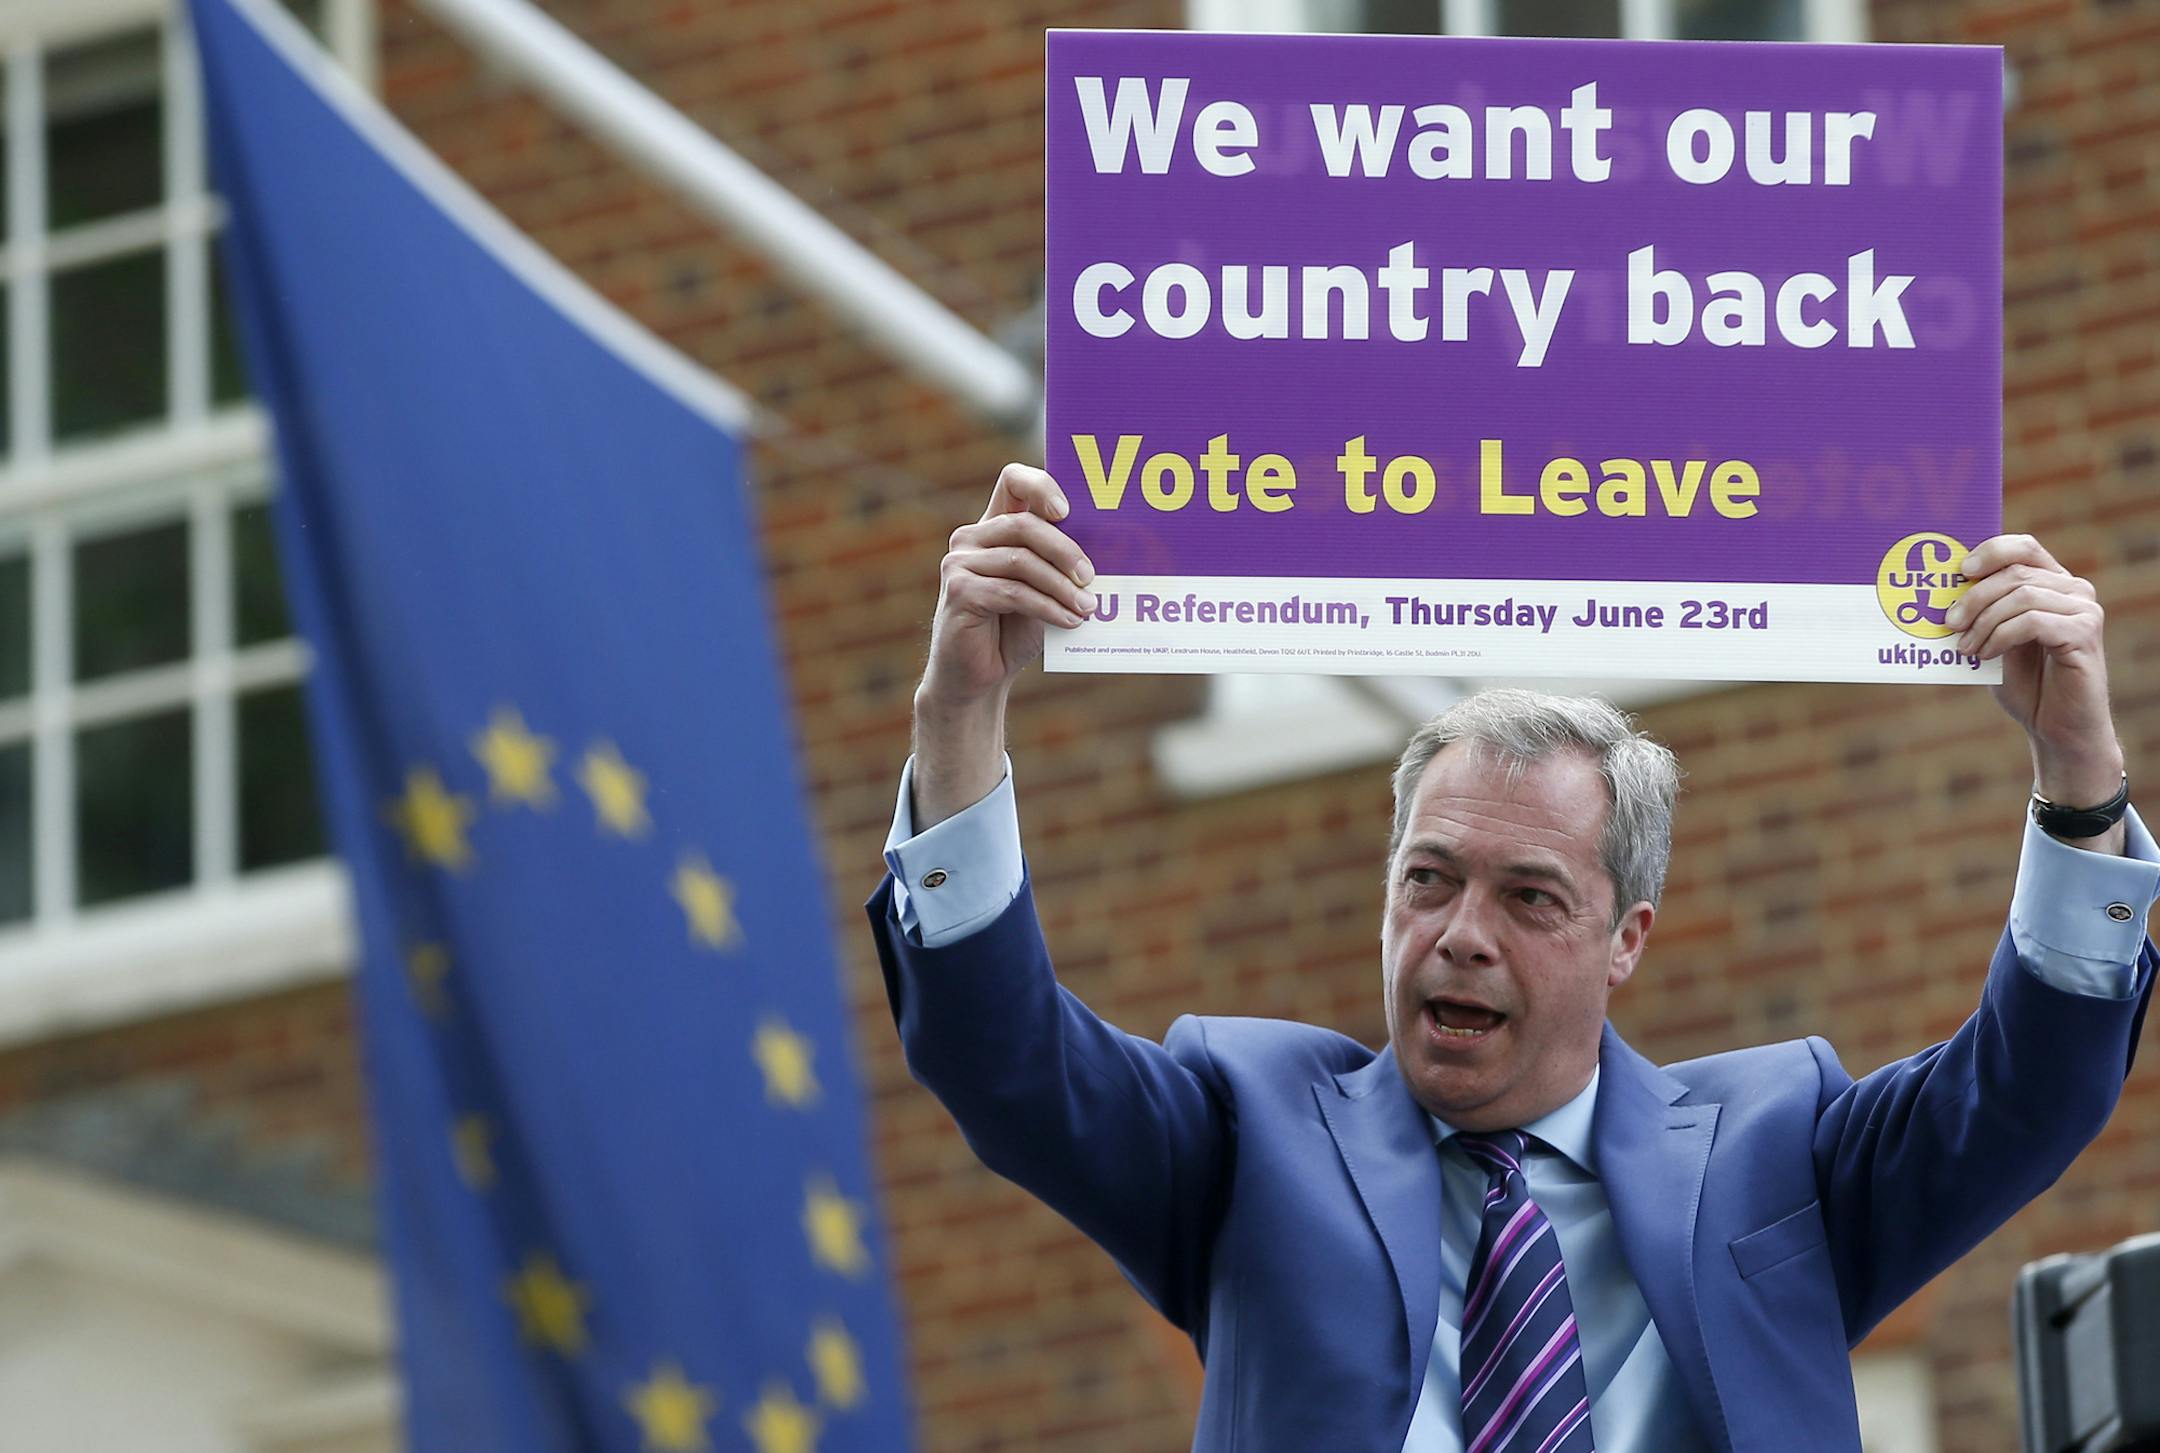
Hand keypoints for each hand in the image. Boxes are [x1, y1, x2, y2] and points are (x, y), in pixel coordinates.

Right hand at [911, 465, 1094, 826]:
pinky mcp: (959, 592)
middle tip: (1093, 578)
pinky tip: (1069, 622)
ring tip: (1089, 609)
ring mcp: (959, 564)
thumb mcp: (1043, 590)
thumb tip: (1114, 550)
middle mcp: (971, 539)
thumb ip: (1060, 565)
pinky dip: (1047, 608)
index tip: (1067, 510)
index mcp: (993, 527)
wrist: (979, 677)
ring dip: (1061, 586)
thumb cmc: (1014, 630)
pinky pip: (1013, 593)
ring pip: (1021, 562)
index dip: (1041, 485)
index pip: (1013, 480)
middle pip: (1023, 525)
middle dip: (1064, 549)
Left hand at [1951, 535, 2125, 843]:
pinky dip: (2001, 636)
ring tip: (1965, 648)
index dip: (1991, 551)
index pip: (2023, 547)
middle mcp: (2073, 591)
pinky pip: (2033, 621)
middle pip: (2014, 574)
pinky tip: (1986, 655)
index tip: (1960, 570)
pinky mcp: (2085, 633)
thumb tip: (1935, 592)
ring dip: (1984, 622)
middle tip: (1947, 623)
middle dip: (1973, 597)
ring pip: (2021, 596)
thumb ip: (1980, 614)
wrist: (2055, 727)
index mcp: (2052, 583)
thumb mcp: (1993, 641)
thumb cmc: (2023, 682)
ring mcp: (2084, 610)